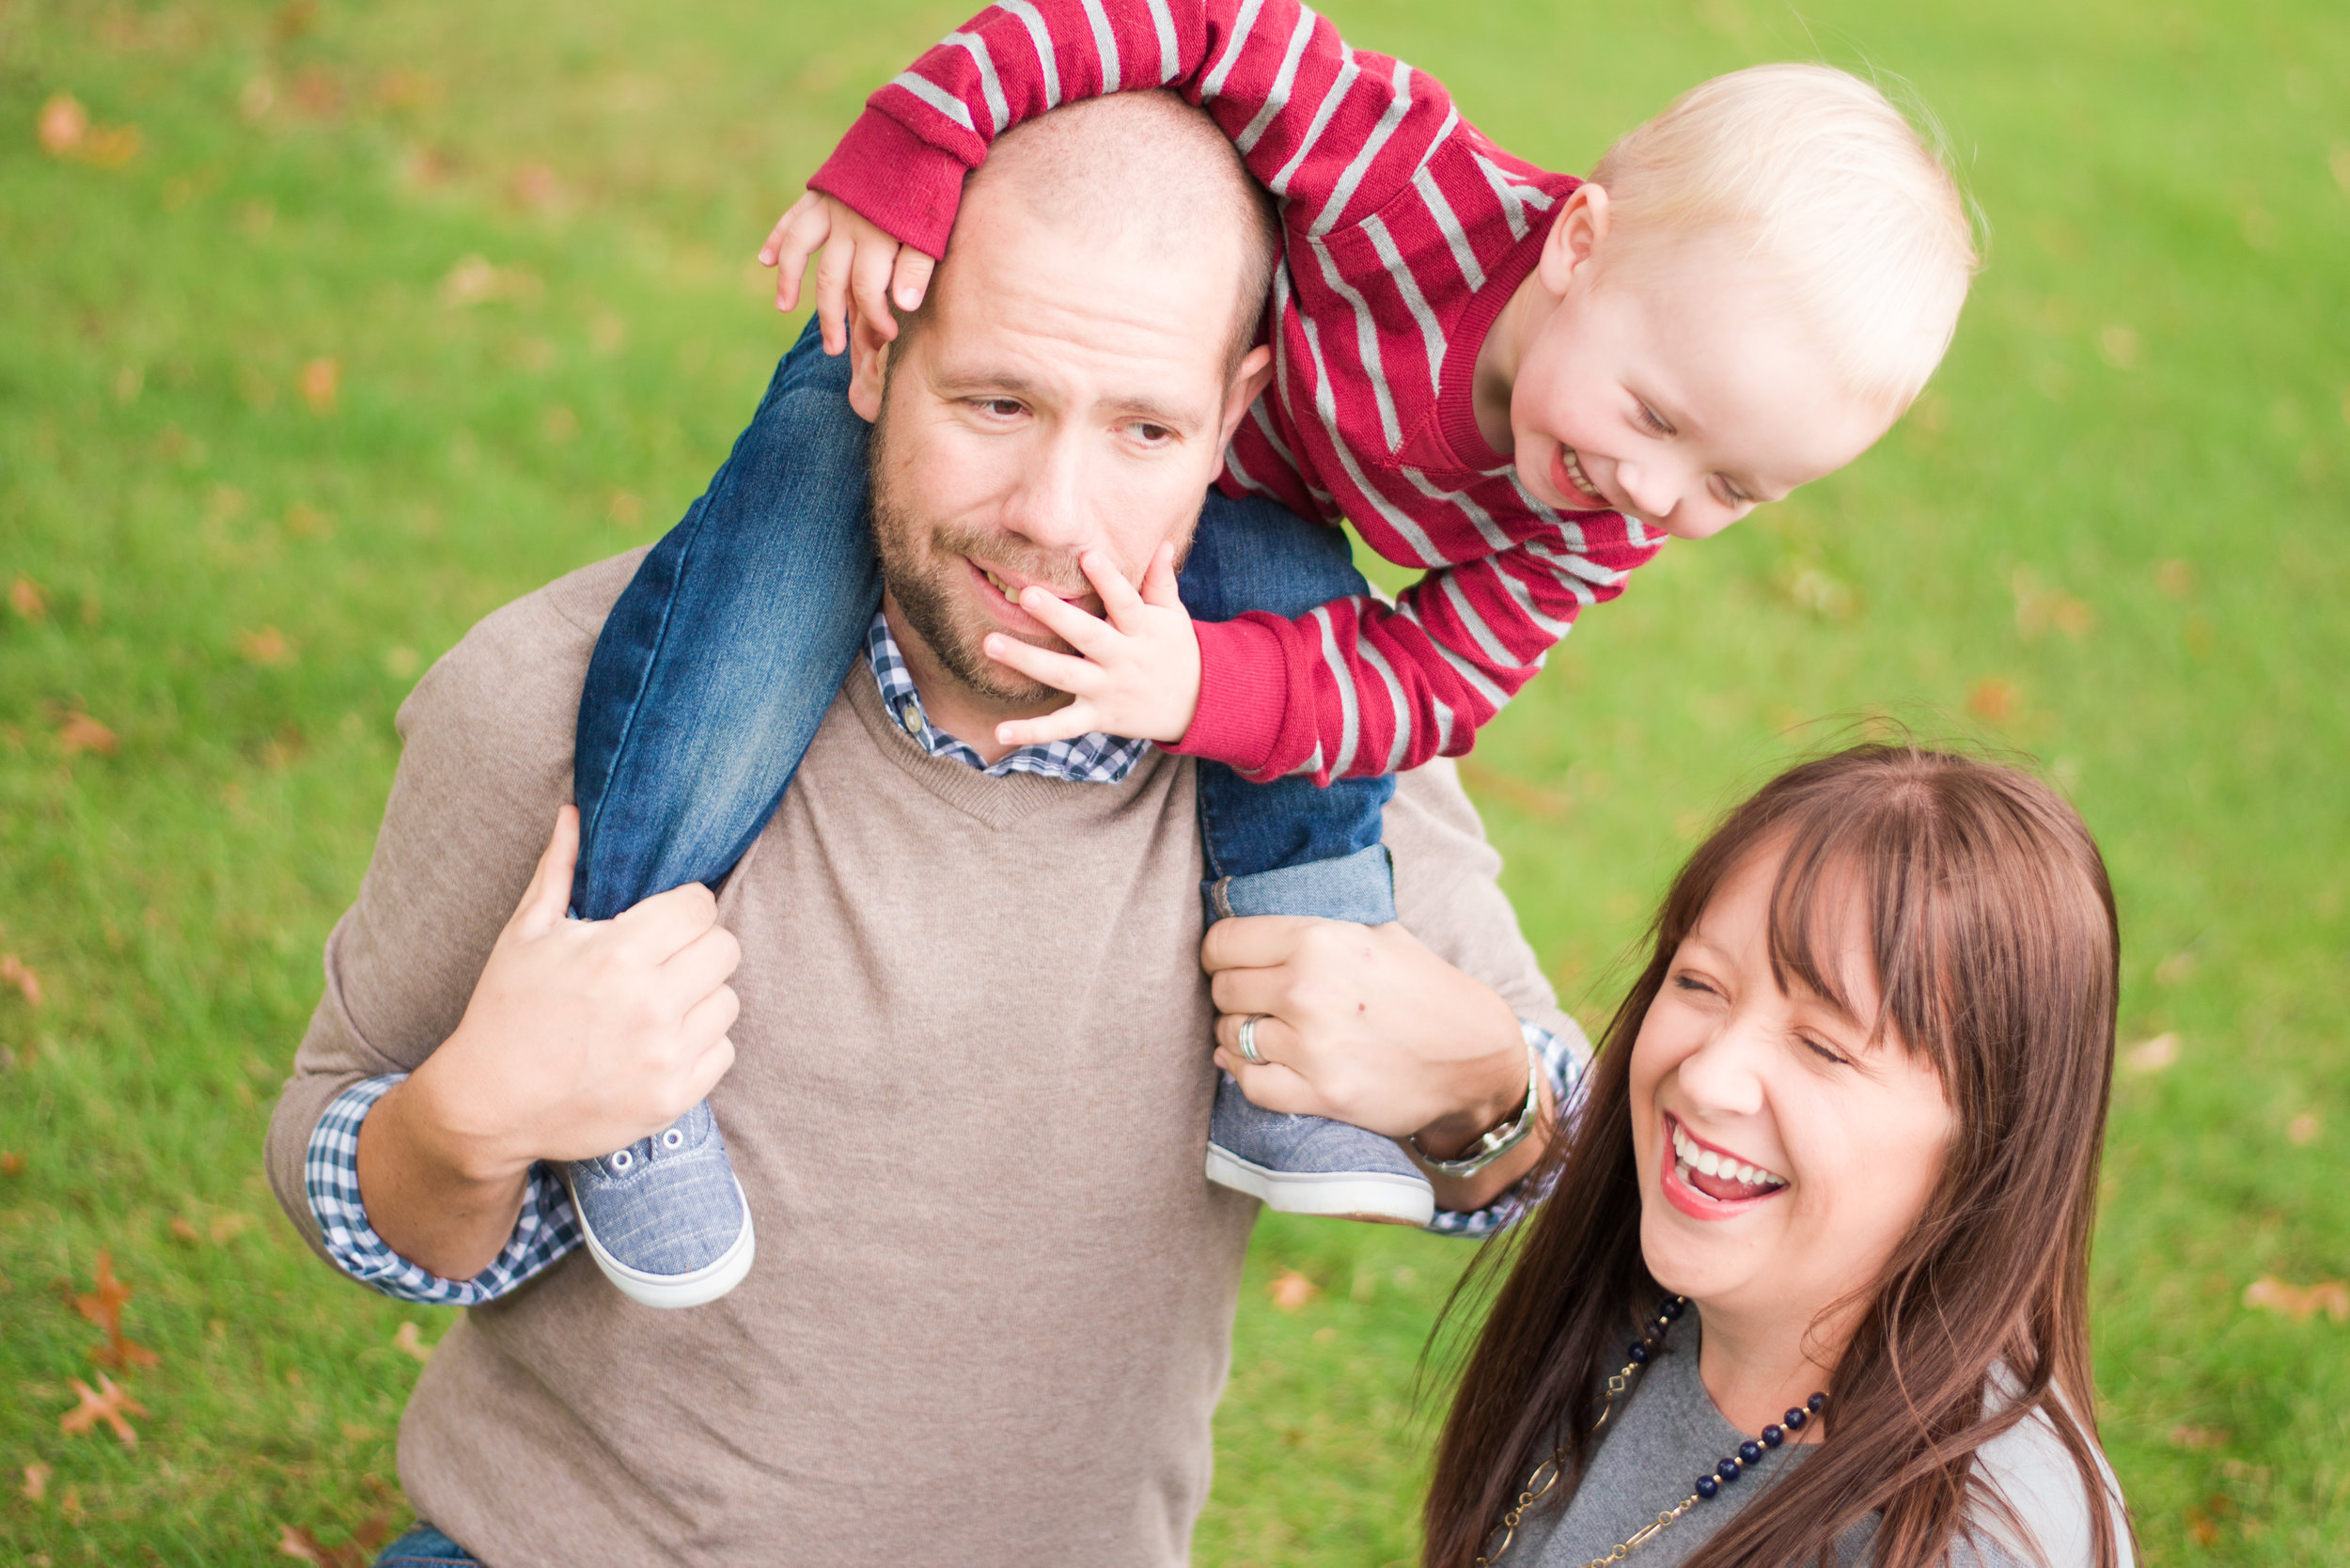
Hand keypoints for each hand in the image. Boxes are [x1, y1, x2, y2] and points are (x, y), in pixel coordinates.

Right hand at [411, 806, 742, 1178]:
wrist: (488, 1105)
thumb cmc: (506, 1011)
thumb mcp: (525, 934)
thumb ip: (560, 869)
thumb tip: (573, 812)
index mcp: (619, 955)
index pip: (701, 906)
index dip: (683, 907)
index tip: (663, 919)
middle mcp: (651, 1005)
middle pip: (725, 949)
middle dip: (697, 946)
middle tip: (664, 959)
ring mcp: (666, 1056)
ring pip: (728, 1000)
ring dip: (700, 996)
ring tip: (658, 1002)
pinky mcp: (674, 1097)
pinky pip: (722, 1050)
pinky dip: (698, 1044)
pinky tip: (659, 1043)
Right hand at [759, 190, 937, 355]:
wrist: (922, 122)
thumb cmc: (935, 179)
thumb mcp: (934, 225)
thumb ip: (918, 265)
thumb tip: (901, 307)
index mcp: (878, 235)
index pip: (867, 291)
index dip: (876, 319)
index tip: (886, 339)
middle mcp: (848, 222)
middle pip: (831, 280)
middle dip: (832, 318)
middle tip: (834, 349)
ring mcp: (831, 204)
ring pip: (801, 249)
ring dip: (791, 280)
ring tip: (784, 307)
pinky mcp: (824, 187)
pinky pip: (794, 216)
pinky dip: (778, 237)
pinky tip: (767, 260)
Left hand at [983, 544, 1202, 747]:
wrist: (1198, 707)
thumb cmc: (1177, 651)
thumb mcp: (1174, 615)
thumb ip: (1161, 582)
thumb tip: (1164, 544)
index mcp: (1142, 630)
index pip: (1126, 602)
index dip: (1109, 579)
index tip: (1088, 554)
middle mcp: (1122, 660)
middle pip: (1087, 636)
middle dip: (1057, 615)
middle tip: (1026, 594)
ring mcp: (1106, 690)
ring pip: (1064, 676)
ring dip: (1026, 660)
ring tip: (990, 642)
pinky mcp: (1096, 717)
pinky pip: (1062, 727)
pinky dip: (1032, 732)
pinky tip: (1000, 731)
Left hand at [1202, 916, 1527, 1140]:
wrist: (1474, 1057)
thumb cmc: (1423, 988)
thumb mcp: (1376, 933)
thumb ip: (1316, 920)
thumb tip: (1254, 904)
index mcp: (1318, 940)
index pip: (1223, 942)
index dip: (1218, 952)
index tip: (1227, 961)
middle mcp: (1308, 989)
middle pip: (1223, 989)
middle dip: (1231, 993)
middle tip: (1252, 999)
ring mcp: (1312, 1046)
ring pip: (1230, 1036)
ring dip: (1237, 1034)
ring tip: (1261, 1030)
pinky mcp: (1321, 1094)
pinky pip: (1249, 1083)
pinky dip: (1244, 1073)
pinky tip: (1253, 1062)